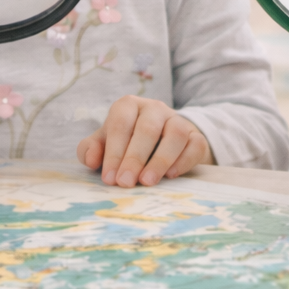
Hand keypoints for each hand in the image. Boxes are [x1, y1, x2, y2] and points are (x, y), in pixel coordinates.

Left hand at [76, 96, 213, 186]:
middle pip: (147, 128)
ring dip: (160, 160)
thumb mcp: (105, 144)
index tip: (109, 178)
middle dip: (134, 157)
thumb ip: (91, 149)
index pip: (120, 123)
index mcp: (129, 106)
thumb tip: (91, 160)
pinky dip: (183, 161)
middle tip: (125, 183)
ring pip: (175, 134)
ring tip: (147, 182)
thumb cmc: (126, 144)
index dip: (114, 151)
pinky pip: (194, 145)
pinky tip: (171, 175)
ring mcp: (178, 120)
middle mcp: (154, 108)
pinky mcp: (197, 136)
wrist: (160, 144)